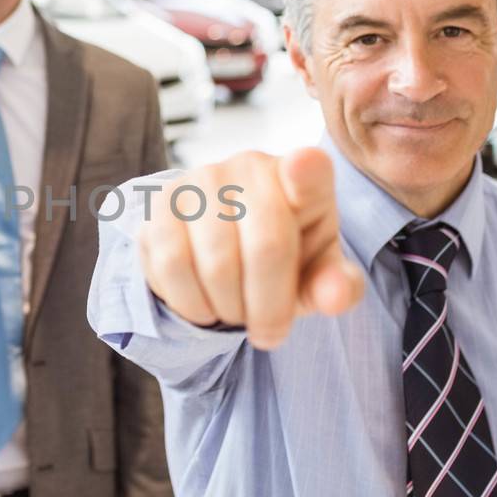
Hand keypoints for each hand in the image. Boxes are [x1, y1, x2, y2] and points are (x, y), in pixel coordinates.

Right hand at [137, 147, 364, 349]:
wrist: (225, 251)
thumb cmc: (283, 262)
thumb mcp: (317, 277)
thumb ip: (336, 288)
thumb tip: (336, 295)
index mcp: (305, 177)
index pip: (309, 169)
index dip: (304, 169)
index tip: (303, 165)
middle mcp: (251, 166)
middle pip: (266, 247)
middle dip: (269, 308)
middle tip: (268, 332)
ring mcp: (200, 179)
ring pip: (216, 264)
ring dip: (227, 309)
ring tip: (234, 313)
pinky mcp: (159, 203)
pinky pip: (172, 266)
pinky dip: (190, 303)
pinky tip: (203, 305)